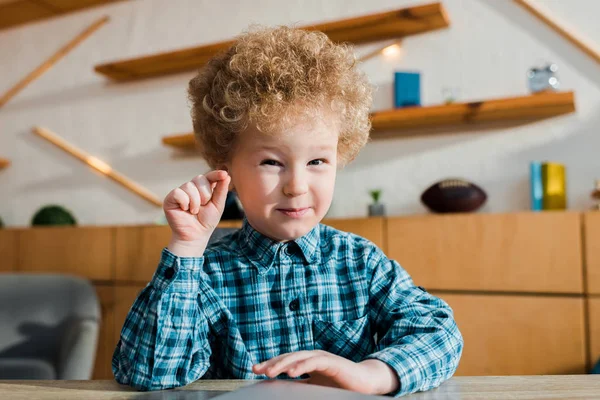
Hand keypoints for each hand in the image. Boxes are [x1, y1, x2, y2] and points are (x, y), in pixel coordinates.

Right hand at [163, 170, 230, 255]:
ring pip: (189, 186)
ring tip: (194, 211)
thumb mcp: (218, 206)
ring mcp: (180, 192)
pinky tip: (185, 210)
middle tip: (203, 206)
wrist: (195, 236)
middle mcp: (191, 188)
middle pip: (199, 178)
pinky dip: (185, 203)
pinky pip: (178, 193)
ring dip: (195, 201)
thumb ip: (221, 190)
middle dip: (205, 194)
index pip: (209, 176)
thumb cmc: (207, 221)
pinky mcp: (170, 198)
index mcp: (204, 188)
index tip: (224, 174)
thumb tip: (227, 175)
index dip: (216, 174)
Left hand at [252, 350, 398, 394]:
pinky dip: (302, 366)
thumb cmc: (340, 384)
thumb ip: (301, 386)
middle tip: (257, 370)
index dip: (270, 364)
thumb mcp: (316, 386)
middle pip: (288, 357)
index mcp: (307, 361)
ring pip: (298, 358)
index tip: (255, 370)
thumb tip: (283, 391)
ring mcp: (321, 357)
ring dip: (283, 364)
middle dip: (272, 363)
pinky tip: (292, 372)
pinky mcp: (331, 362)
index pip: (285, 361)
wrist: (364, 382)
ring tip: (270, 372)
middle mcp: (312, 356)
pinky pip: (313, 362)